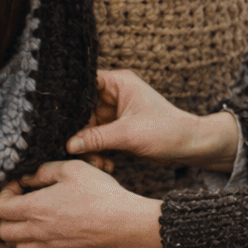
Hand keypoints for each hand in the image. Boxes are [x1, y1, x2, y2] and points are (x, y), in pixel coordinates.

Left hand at [0, 159, 163, 247]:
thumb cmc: (100, 193)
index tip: (19, 186)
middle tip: (24, 202)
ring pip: (21, 247)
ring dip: (22, 232)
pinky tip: (55, 229)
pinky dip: (41, 244)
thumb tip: (29, 178)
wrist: (125, 223)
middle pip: (4, 232)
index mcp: (35, 209)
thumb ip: (45, 171)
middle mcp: (39, 232)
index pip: (0, 209)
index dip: (5, 194)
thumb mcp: (72, 168)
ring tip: (38, 217)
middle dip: (8, 215)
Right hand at [67, 69, 239, 171]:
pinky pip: (97, 139)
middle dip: (81, 133)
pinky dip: (98, 152)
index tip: (58, 117)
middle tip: (78, 151)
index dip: (71, 100)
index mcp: (119, 83)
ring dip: (89, 147)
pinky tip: (106, 164)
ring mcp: (115, 113)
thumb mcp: (128, 134)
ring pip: (88, 128)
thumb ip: (96, 138)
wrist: (190, 147)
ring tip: (98, 163)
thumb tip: (68, 144)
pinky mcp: (118, 129)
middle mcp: (115, 95)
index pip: (85, 84)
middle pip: (82, 110)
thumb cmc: (167, 131)